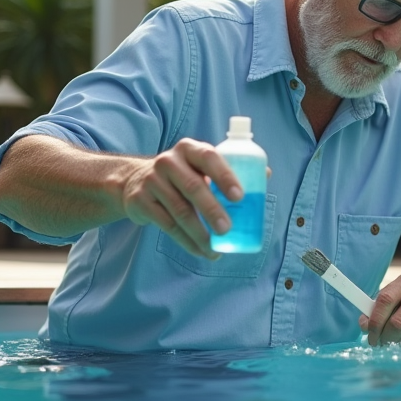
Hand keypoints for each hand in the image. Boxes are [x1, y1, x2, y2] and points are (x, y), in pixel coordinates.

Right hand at [116, 138, 241, 259]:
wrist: (135, 181)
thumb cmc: (181, 174)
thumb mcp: (200, 166)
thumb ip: (229, 169)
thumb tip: (266, 175)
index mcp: (189, 149)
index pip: (209, 158)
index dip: (225, 176)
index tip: (240, 197)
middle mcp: (168, 161)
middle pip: (193, 187)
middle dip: (212, 210)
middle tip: (228, 229)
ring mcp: (152, 181)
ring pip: (179, 211)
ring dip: (199, 233)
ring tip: (215, 250)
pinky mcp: (141, 202)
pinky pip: (167, 225)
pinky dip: (186, 241)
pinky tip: (200, 251)